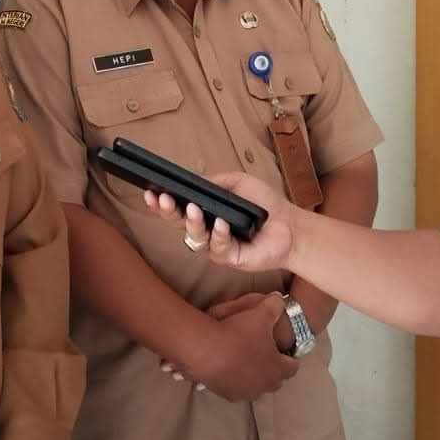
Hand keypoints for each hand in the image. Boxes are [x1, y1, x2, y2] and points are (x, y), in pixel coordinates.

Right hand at [142, 172, 297, 271]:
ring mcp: (216, 246)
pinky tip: (222, 223)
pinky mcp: (230, 258)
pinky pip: (219, 248)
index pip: (178, 207)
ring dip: (192, 222)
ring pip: (195, 237)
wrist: (290, 225)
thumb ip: (215, 182)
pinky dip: (219, 234)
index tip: (150, 192)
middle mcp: (207, 230)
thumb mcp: (238, 183)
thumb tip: (192, 181)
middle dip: (168, 211)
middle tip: (163, 199)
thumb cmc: (265, 203)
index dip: (162, 201)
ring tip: (193, 208)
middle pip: (179, 223)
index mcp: (206, 212)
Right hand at [170, 291, 298, 401]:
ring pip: (256, 387)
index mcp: (277, 369)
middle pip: (275, 380)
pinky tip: (230, 368)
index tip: (286, 350)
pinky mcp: (227, 394)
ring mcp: (245, 393)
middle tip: (267, 354)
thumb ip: (275, 305)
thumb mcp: (261, 313)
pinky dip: (237, 381)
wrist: (206, 351)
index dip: (290, 357)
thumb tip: (280, 299)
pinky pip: (236, 389)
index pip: (292, 367)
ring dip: (255, 377)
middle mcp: (264, 386)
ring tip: (247, 362)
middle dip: (273, 368)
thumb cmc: (239, 334)